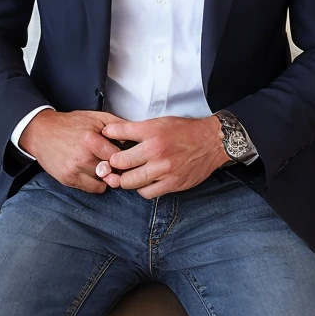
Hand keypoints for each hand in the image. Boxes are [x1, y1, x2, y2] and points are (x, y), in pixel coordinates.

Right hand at [19, 109, 122, 193]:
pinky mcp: (68, 179)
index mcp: (90, 140)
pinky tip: (95, 172)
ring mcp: (74, 170)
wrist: (42, 132)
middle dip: (116, 167)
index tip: (127, 155)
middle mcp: (82, 157)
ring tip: (104, 165)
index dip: (125, 156)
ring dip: (107, 175)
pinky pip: (92, 188)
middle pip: (112, 170)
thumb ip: (116, 124)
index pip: (118, 156)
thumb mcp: (95, 117)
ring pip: (104, 181)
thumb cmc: (70, 124)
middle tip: (116, 162)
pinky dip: (97, 182)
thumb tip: (135, 134)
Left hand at [99, 115, 228, 197]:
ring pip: (131, 182)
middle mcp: (156, 151)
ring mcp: (164, 170)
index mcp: (152, 132)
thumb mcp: (159, 122)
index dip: (107, 140)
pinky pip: (147, 193)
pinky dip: (141, 189)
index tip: (104, 143)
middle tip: (112, 165)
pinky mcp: (172, 184)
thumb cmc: (184, 131)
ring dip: (125, 180)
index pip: (119, 134)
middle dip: (112, 165)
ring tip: (126, 175)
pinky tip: (143, 182)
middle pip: (120, 164)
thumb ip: (135, 129)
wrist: (211, 142)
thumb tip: (110, 132)